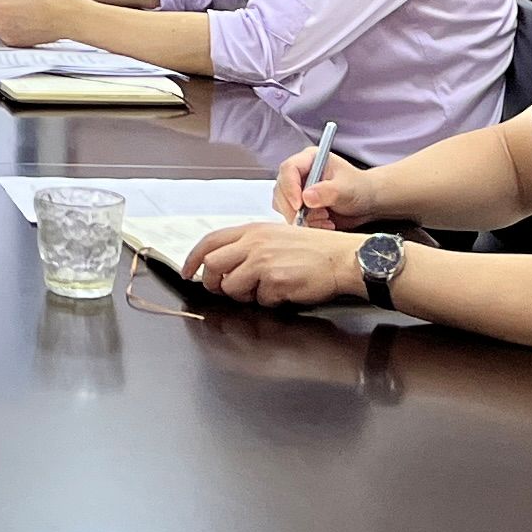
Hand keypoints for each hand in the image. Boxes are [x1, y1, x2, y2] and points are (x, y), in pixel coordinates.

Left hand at [185, 220, 369, 307]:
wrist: (343, 258)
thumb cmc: (315, 249)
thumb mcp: (277, 236)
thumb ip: (250, 246)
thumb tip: (226, 264)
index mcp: (252, 230)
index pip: (210, 242)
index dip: (193, 259)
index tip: (188, 272)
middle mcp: (254, 244)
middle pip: (212, 265)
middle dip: (213, 282)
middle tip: (222, 290)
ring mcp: (263, 262)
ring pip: (231, 287)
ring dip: (244, 295)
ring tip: (264, 290)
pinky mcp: (275, 281)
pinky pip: (259, 300)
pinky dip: (269, 301)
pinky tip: (285, 292)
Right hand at [269, 150, 380, 229]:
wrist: (367, 203)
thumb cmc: (359, 188)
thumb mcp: (347, 189)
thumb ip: (328, 191)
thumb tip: (306, 198)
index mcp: (309, 160)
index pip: (289, 169)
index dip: (290, 187)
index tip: (299, 205)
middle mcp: (300, 174)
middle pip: (281, 189)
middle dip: (294, 208)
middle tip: (314, 217)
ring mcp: (297, 190)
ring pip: (283, 205)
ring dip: (302, 218)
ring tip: (325, 219)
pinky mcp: (299, 206)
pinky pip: (291, 217)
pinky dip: (306, 225)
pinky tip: (324, 223)